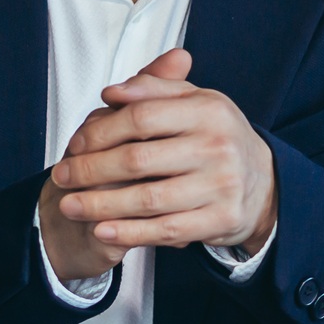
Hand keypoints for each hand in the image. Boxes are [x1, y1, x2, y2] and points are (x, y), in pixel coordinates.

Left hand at [37, 49, 277, 281]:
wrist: (262, 182)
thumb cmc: (215, 137)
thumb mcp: (194, 102)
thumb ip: (153, 90)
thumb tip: (112, 92)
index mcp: (209, 109)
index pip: (141, 116)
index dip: (100, 131)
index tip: (74, 144)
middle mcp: (217, 146)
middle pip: (137, 159)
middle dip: (89, 170)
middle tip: (60, 176)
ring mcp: (221, 185)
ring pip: (147, 199)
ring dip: (99, 205)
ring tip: (69, 205)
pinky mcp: (220, 219)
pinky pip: (165, 230)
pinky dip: (129, 233)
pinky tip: (102, 230)